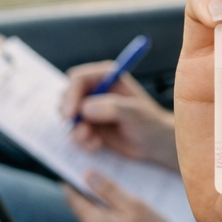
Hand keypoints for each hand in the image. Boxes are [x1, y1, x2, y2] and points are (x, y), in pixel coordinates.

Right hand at [60, 60, 177, 171]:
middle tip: (81, 130)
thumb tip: (86, 108)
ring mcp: (90, 108)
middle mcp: (95, 90)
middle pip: (67, 96)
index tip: (71, 113)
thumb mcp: (135, 113)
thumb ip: (112, 108)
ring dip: (76, 130)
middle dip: (69, 114)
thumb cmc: (150, 123)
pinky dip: (81, 141)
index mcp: (107, 76)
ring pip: (67, 116)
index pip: (78, 79)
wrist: (155, 144)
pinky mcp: (88, 126)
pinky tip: (97, 145)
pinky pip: (73, 132)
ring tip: (93, 139)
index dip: (71, 94)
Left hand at [64, 172, 187, 221]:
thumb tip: (86, 175)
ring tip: (128, 206)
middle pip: (85, 212)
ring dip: (106, 213)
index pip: (73, 199)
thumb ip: (108, 190)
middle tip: (109, 181)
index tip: (73, 169)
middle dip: (94, 197)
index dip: (72, 182)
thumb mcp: (135, 206)